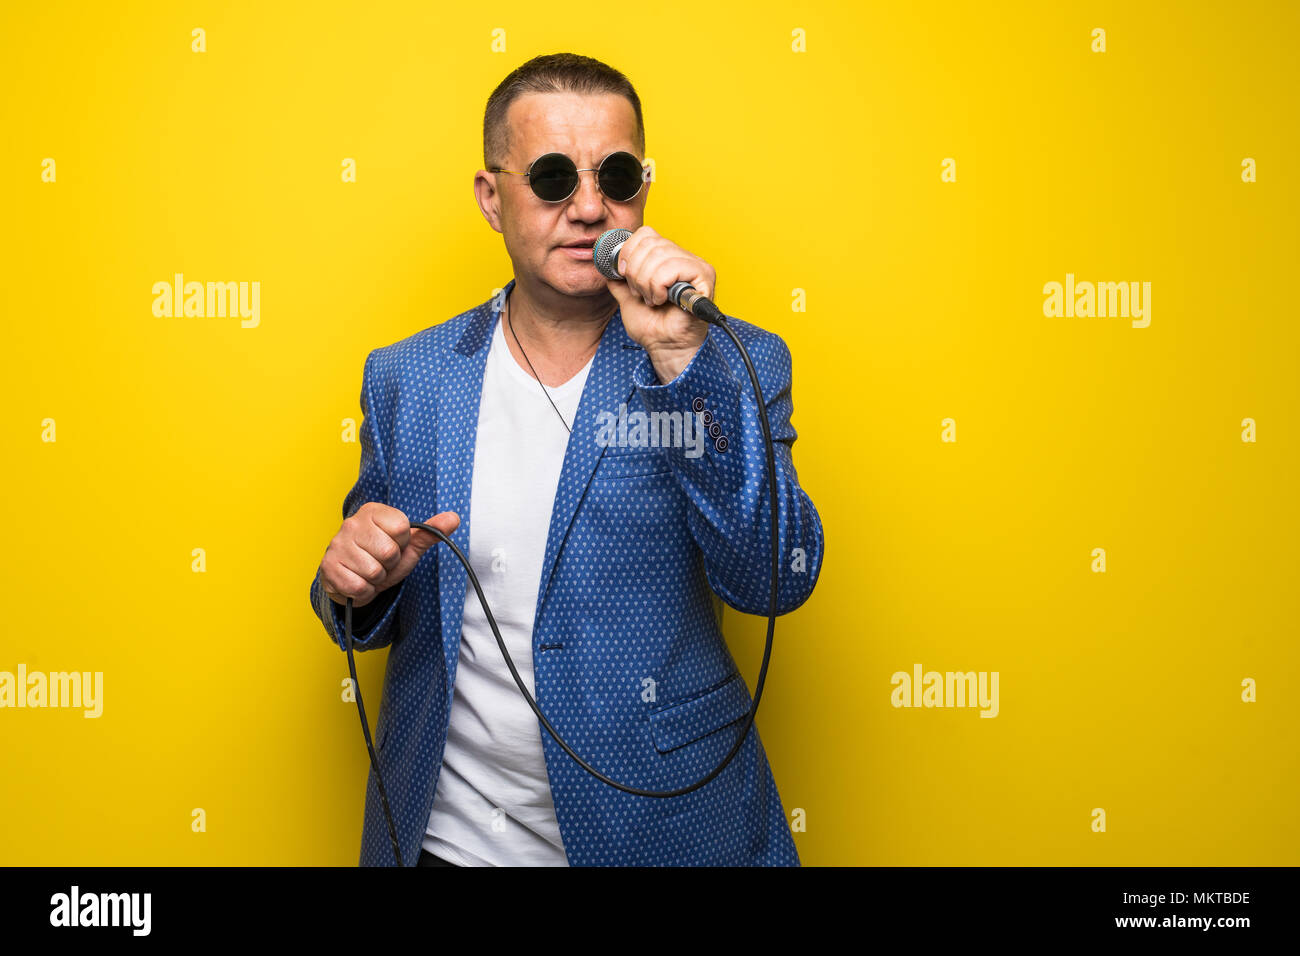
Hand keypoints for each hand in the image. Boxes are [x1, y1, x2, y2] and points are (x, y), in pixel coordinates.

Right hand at [319, 503, 459, 606]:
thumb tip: (454, 518)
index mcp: (373, 511)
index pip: (401, 528)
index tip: (394, 545)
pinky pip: (359, 586)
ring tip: (369, 572)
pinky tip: (358, 581)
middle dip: (389, 564)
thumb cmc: (381, 557)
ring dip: (376, 578)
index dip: (402, 543)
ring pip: (374, 571)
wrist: (353, 578)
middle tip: (380, 562)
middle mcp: (351, 523)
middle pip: (388, 551)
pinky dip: (364, 590)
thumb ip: (431, 532)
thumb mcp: (408, 545)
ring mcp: (337, 545)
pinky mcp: (328, 567)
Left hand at [605, 226, 713, 383]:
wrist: (664, 347)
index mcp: (668, 257)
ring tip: (652, 299)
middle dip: (635, 271)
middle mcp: (685, 257)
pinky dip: (658, 287)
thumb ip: (618, 280)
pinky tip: (662, 300)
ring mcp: (696, 265)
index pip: (646, 234)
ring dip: (646, 282)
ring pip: (658, 256)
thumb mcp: (626, 298)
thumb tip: (605, 263)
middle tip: (640, 293)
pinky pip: (670, 269)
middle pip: (650, 243)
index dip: (629, 251)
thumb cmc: (652, 326)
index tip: (624, 274)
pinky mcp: (704, 276)